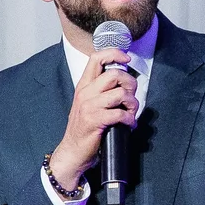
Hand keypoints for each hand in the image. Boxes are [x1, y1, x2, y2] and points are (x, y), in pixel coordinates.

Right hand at [50, 50, 140, 193]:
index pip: (96, 58)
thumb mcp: (88, 104)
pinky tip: (128, 124)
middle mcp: (85, 93)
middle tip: (131, 96)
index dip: (114, 53)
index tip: (126, 58)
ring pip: (120, 94)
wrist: (72, 151)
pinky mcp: (95, 120)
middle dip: (130, 84)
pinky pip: (120, 114)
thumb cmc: (83, 128)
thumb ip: (101, 91)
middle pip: (114, 74)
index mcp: (84, 85)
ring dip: (132, 104)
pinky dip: (129, 119)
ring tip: (131, 113)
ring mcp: (89, 106)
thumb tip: (123, 82)